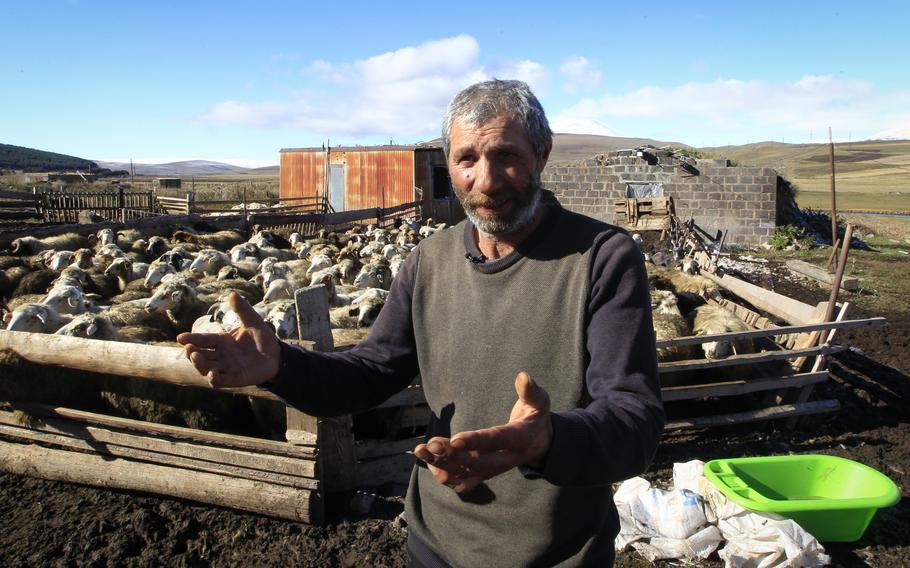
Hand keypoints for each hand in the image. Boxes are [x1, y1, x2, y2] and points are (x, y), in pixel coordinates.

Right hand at [176, 292, 279, 388]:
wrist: (278, 354)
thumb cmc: (262, 337)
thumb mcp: (253, 321)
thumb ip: (243, 309)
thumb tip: (233, 293)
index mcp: (222, 341)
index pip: (203, 339)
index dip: (191, 338)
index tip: (180, 337)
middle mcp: (221, 355)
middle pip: (201, 355)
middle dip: (192, 352)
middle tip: (188, 348)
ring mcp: (227, 368)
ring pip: (207, 368)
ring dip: (200, 364)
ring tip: (196, 357)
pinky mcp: (236, 378)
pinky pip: (221, 381)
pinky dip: (215, 379)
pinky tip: (213, 374)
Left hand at [413, 371, 551, 492]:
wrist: (540, 445)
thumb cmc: (535, 417)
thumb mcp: (539, 402)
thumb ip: (531, 391)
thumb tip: (522, 376)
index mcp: (520, 439)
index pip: (497, 440)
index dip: (476, 441)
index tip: (455, 439)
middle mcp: (506, 459)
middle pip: (477, 462)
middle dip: (452, 455)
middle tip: (430, 443)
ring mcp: (494, 471)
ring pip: (465, 474)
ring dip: (441, 465)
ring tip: (421, 450)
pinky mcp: (484, 476)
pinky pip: (462, 483)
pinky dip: (444, 476)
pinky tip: (430, 461)